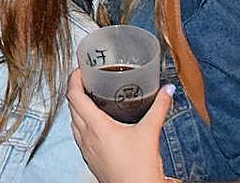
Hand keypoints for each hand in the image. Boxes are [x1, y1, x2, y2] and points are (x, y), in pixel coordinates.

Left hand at [67, 68, 171, 182]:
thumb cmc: (140, 170)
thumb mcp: (150, 133)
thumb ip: (159, 108)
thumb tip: (167, 90)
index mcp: (96, 126)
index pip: (74, 96)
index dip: (74, 79)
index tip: (79, 70)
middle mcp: (86, 136)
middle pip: (72, 106)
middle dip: (76, 89)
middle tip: (86, 80)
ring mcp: (86, 148)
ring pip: (73, 121)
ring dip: (77, 107)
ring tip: (90, 99)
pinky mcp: (89, 158)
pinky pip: (78, 135)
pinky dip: (81, 123)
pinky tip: (95, 125)